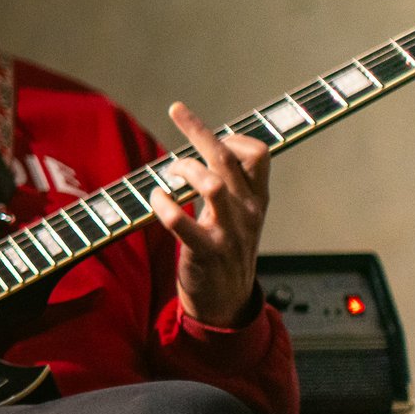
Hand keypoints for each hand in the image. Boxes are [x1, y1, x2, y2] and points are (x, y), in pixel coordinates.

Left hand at [150, 100, 269, 328]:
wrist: (227, 301)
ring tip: (169, 175)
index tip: (204, 127)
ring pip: (212, 184)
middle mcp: (248, 211)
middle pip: (228, 158)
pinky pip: (181, 221)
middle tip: (176, 112)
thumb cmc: (226, 250)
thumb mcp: (240, 215)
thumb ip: (230, 184)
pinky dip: (163, 204)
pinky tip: (156, 198)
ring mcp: (230, 231)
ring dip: (184, 169)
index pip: (258, 152)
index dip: (232, 133)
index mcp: (258, 199)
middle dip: (199, 130)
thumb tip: (211, 146)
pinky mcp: (207, 251)